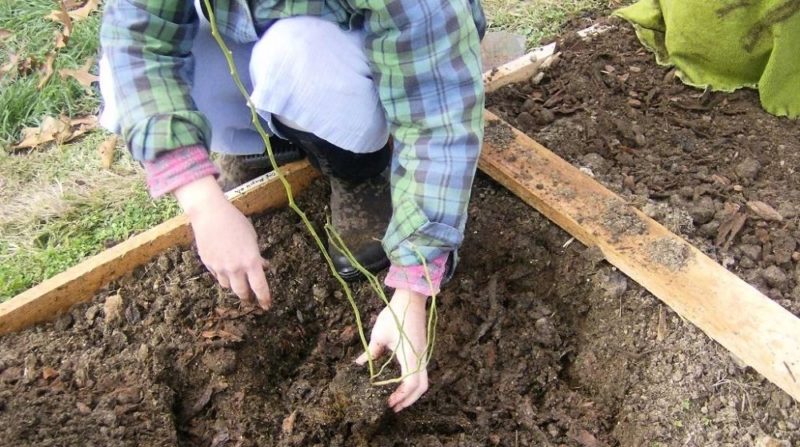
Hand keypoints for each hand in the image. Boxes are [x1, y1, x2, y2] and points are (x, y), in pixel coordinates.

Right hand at [173, 176, 271, 308]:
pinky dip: (223, 275)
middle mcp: (235, 268)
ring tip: (237, 279)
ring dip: (234, 285)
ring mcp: (220, 268)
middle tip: (250, 297)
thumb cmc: (235, 222)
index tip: (266, 305)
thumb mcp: (252, 238)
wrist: (209, 214)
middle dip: (247, 296)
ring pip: (228, 286)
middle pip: (242, 292)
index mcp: (251, 261)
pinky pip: (217, 276)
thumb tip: (262, 266)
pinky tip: (224, 266)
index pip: (260, 287)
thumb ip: (256, 256)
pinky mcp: (208, 264)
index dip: (264, 298)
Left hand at [356, 288, 428, 411]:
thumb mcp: (379, 335)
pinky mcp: (422, 350)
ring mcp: (423, 354)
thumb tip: (359, 364)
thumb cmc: (395, 315)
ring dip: (412, 392)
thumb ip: (371, 352)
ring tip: (397, 399)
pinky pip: (421, 372)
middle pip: (421, 387)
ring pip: (423, 380)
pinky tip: (400, 383)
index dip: (400, 396)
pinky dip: (413, 382)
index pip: (410, 384)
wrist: (411, 299)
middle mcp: (420, 357)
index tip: (388, 403)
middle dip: (409, 400)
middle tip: (393, 407)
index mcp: (410, 356)